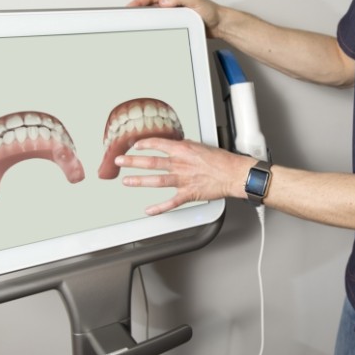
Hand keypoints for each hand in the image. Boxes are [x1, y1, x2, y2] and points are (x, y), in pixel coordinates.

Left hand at [114, 138, 254, 214]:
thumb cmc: (222, 160)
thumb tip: (177, 145)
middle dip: (133, 161)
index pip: (158, 144)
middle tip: (120, 161)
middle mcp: (180, 164)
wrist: (234, 174)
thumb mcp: (202, 146)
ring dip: (139, 181)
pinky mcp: (188, 194)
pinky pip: (170, 202)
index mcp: (184, 150)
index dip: (144, 144)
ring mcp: (183, 180)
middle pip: (152, 162)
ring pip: (157, 180)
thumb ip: (187, 147)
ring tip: (126, 181)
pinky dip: (159, 208)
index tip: (135, 145)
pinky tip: (148, 210)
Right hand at [127, 0, 223, 37]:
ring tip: (138, 26)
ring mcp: (174, 12)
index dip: (139, 1)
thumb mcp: (195, 1)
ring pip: (156, 15)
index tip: (131, 7)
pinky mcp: (178, 22)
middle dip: (139, 10)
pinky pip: (163, 24)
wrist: (219, 25)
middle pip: (151, 5)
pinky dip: (156, 27)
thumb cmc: (211, 12)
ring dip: (147, 20)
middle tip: (130, 17)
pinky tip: (153, 33)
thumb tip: (164, 0)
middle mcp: (173, 2)